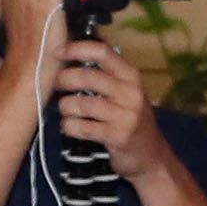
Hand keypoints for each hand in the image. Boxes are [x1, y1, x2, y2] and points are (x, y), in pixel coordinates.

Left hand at [50, 39, 166, 179]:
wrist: (151, 156)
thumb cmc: (131, 120)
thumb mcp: (126, 93)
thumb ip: (105, 75)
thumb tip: (69, 56)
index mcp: (132, 77)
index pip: (102, 53)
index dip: (76, 49)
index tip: (57, 52)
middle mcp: (131, 94)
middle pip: (87, 77)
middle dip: (63, 79)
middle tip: (55, 84)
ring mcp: (125, 116)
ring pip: (80, 104)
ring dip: (64, 107)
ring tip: (66, 110)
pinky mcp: (117, 137)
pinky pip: (80, 127)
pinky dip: (69, 127)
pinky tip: (71, 127)